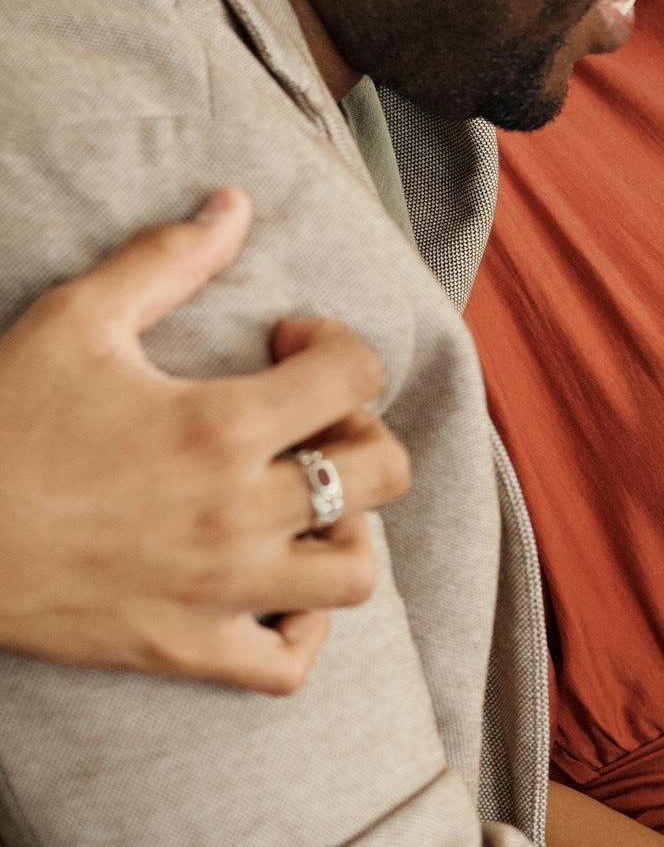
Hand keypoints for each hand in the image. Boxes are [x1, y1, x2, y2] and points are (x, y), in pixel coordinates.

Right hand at [0, 188, 410, 693]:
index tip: (288, 342)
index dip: (337, 342)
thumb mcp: (75, 319)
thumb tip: (234, 203)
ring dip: (346, 531)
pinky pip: (288, 665)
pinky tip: (274, 588)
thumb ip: (167, 260)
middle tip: (310, 422)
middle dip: (363, 434)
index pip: (357, 375)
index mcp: (220, 427)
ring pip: (355, 574)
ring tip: (301, 503)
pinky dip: (301, 629)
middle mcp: (238, 514)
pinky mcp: (185, 650)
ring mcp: (219, 591)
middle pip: (384, 474)